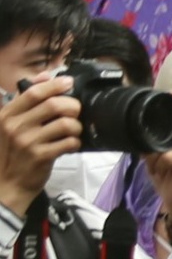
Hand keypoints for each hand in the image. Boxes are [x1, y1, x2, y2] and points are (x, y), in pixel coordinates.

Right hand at [0, 74, 80, 214]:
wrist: (7, 182)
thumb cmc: (12, 151)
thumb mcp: (10, 123)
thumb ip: (26, 99)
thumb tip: (45, 76)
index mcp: (7, 115)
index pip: (34, 92)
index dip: (55, 85)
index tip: (68, 82)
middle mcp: (16, 126)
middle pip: (54, 105)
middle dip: (72, 106)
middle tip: (76, 111)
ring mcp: (28, 142)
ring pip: (65, 124)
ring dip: (76, 126)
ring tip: (73, 131)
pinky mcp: (41, 157)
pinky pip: (69, 143)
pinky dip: (75, 142)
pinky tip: (70, 144)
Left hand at [142, 93, 171, 227]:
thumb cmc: (169, 170)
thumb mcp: (157, 147)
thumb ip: (153, 133)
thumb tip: (135, 121)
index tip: (163, 97)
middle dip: (162, 135)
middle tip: (157, 150)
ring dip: (160, 151)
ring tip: (161, 161)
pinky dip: (162, 161)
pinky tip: (165, 167)